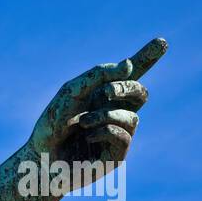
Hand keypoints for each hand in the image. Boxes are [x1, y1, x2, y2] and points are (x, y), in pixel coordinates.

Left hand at [29, 37, 165, 169]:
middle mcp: (115, 113)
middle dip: (124, 88)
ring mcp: (118, 136)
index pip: (130, 75)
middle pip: (140, 93)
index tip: (162, 41)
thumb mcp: (71, 93)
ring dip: (105, 114)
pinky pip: (123, 136)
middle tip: (105, 92)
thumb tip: (129, 66)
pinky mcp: (116, 156)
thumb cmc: (52, 126)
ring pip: (132, 117)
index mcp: (104, 96)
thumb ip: (97, 75)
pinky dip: (104, 131)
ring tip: (82, 122)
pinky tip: (88, 137)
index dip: (146, 59)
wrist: (39, 159)